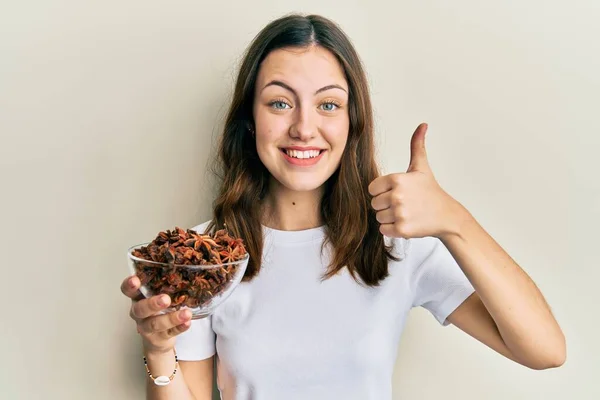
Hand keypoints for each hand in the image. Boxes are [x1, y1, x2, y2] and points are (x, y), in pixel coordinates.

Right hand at [120, 275, 191, 354]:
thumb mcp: (158, 293)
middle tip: (165, 299)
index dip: (129, 286)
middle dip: (152, 304)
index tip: (135, 280)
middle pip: (140, 309)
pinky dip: (179, 328)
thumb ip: (164, 282)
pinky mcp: (159, 338)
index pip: (128, 291)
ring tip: (186, 313)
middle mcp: (139, 313)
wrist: (159, 338)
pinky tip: (188, 322)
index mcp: (138, 298)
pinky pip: (170, 333)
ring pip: (155, 324)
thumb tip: (189, 262)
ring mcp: (147, 327)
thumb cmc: (159, 308)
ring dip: (171, 318)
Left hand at [368, 123, 465, 238]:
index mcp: (397, 179)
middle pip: (374, 203)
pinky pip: (383, 230)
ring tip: (406, 213)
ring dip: (389, 218)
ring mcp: (399, 213)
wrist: (447, 215)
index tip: (397, 192)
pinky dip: (392, 229)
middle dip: (386, 205)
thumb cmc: (430, 191)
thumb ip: (417, 145)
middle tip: (404, 204)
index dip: (382, 191)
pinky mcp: (402, 229)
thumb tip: (423, 124)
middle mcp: (397, 195)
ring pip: (378, 217)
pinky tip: (406, 222)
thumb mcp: (421, 167)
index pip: (372, 188)